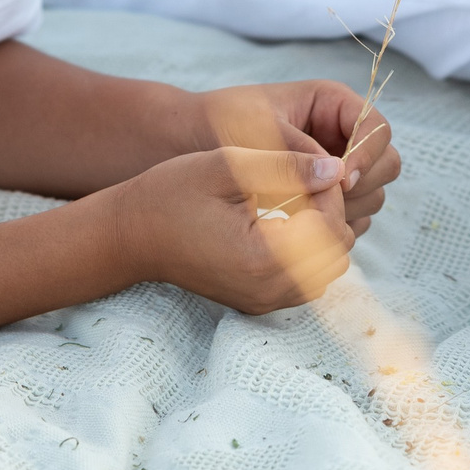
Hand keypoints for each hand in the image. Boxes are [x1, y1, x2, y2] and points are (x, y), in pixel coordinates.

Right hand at [110, 148, 355, 313]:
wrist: (131, 235)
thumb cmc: (173, 194)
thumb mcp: (229, 166)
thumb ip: (286, 166)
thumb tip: (336, 169)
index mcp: (263, 259)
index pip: (331, 227)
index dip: (328, 191)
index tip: (306, 167)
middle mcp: (268, 291)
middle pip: (337, 252)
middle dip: (329, 212)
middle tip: (299, 183)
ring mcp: (263, 302)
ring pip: (327, 270)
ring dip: (320, 233)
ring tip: (291, 201)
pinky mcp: (257, 303)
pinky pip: (305, 281)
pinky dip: (306, 251)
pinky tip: (281, 223)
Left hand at [194, 81, 401, 235]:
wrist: (191, 144)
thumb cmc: (224, 123)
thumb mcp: (260, 131)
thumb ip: (298, 151)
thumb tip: (339, 176)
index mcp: (333, 104)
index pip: (378, 128)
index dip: (367, 153)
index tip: (341, 179)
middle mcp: (342, 136)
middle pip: (386, 163)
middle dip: (363, 184)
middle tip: (328, 201)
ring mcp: (337, 168)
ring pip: (372, 194)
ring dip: (350, 208)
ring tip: (309, 213)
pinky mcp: (326, 197)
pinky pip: (353, 217)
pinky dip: (338, 224)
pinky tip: (306, 228)